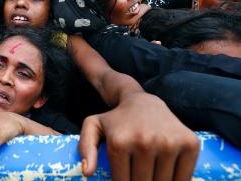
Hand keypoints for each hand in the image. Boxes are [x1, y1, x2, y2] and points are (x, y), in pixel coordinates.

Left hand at [79, 94, 198, 180]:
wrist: (144, 103)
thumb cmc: (116, 121)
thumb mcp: (93, 127)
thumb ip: (85, 148)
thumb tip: (88, 172)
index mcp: (119, 142)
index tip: (124, 179)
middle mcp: (145, 142)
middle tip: (137, 176)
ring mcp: (169, 142)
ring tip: (149, 174)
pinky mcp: (190, 143)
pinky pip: (184, 178)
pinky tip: (166, 176)